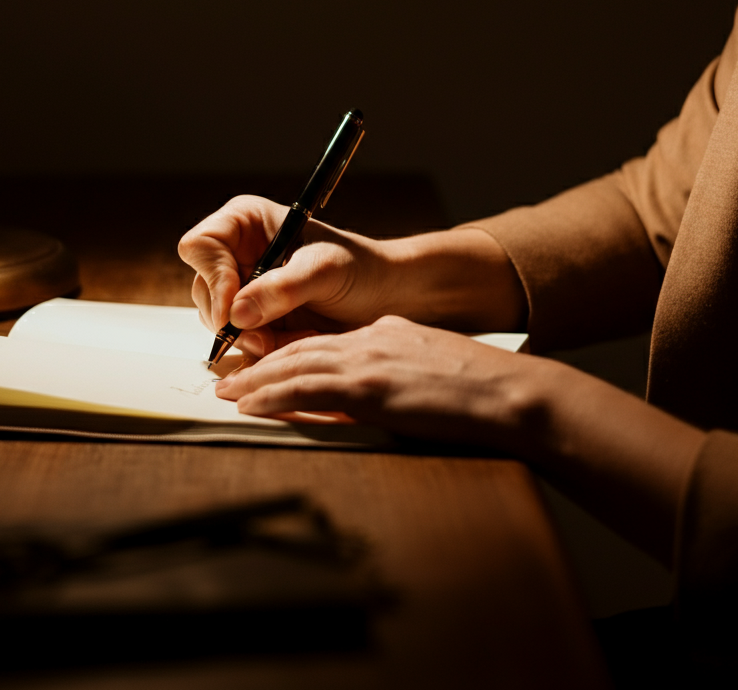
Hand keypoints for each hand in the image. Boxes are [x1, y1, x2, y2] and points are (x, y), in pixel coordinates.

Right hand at [177, 195, 394, 356]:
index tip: (234, 307)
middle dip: (230, 319)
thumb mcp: (325, 269)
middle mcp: (235, 253)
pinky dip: (260, 349)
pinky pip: (237, 340)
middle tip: (263, 337)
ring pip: (215, 320)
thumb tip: (238, 313)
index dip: (212, 277)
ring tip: (286, 339)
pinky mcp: (251, 318)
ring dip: (248, 337)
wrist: (381, 297)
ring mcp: (241, 287)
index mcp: (245, 222)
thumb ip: (283, 288)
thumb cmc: (359, 268)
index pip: (201, 245)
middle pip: (202, 288)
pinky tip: (291, 343)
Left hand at [214, 315, 537, 447]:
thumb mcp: (429, 367)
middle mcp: (370, 338)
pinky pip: (305, 388)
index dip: (287, 353)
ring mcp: (367, 360)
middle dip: (260, 364)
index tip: (264, 365)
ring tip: (228, 392)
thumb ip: (394, 373)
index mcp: (385, 332)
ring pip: (294, 365)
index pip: (323, 341)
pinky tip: (250, 404)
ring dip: (255, 380)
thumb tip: (366, 395)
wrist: (509, 393)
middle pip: (300, 348)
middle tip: (228, 376)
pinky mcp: (368, 387)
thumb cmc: (481, 389)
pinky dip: (272, 395)